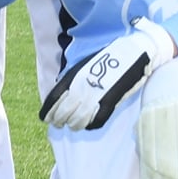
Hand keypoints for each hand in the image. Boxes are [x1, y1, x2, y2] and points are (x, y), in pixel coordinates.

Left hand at [39, 17, 175, 130]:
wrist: (132, 53)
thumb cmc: (108, 59)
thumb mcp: (84, 66)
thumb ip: (73, 80)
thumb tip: (62, 95)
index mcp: (74, 76)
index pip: (54, 97)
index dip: (48, 111)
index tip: (45, 118)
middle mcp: (82, 86)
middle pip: (64, 111)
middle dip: (59, 120)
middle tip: (58, 124)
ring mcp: (96, 95)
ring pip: (78, 118)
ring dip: (73, 124)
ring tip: (72, 125)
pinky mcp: (111, 102)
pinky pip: (97, 120)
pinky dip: (90, 125)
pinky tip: (87, 125)